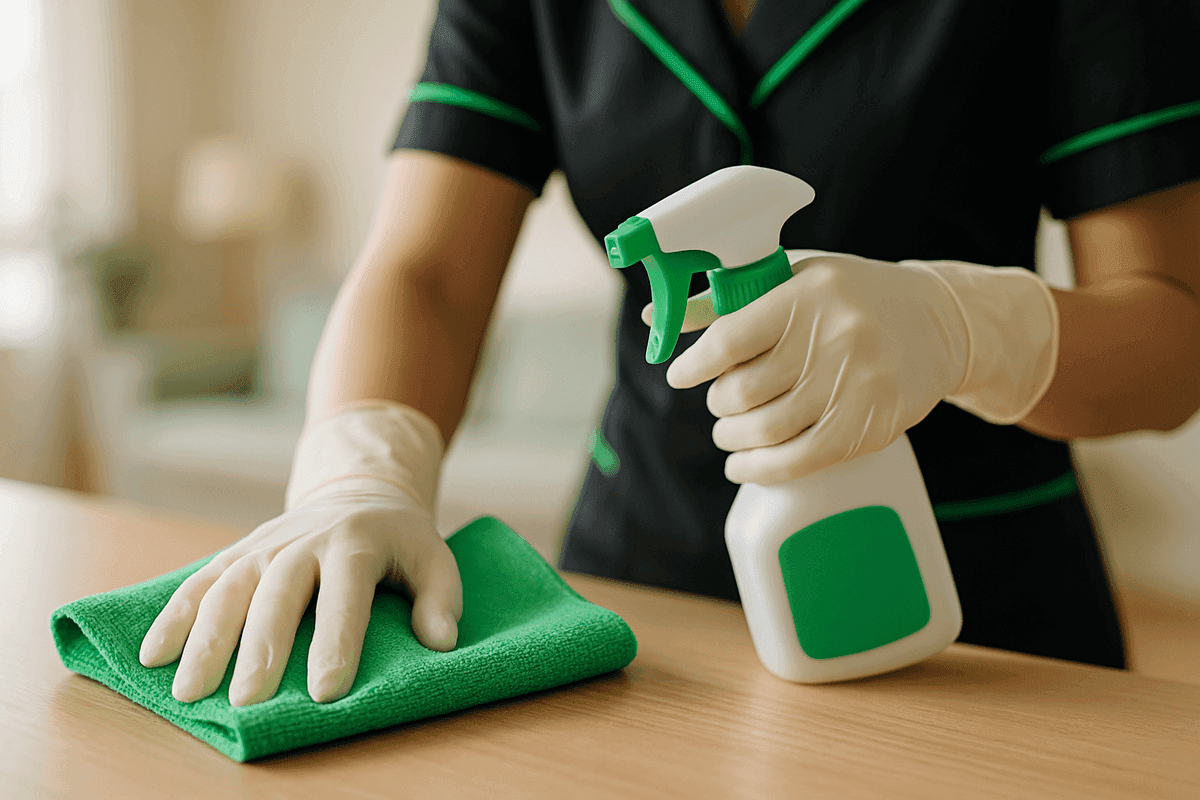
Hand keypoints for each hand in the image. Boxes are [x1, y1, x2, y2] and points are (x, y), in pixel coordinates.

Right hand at [138, 402, 460, 706]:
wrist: (358, 493)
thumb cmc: (399, 543)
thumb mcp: (434, 558)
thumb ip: (441, 598)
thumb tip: (441, 642)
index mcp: (355, 543)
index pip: (344, 596)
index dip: (336, 643)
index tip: (326, 691)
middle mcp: (303, 541)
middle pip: (278, 594)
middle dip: (260, 648)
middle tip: (248, 701)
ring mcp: (263, 546)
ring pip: (228, 589)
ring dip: (204, 640)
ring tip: (190, 691)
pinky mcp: (236, 553)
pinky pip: (198, 582)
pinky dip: (174, 617)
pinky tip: (154, 656)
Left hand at [657, 250, 1056, 483]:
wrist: (938, 321)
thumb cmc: (850, 297)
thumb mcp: (792, 279)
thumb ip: (725, 301)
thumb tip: (653, 321)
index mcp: (805, 293)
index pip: (728, 340)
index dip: (693, 366)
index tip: (680, 375)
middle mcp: (832, 336)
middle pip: (743, 392)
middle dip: (719, 404)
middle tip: (722, 403)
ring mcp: (855, 382)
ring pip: (766, 430)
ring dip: (734, 439)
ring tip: (731, 433)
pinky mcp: (872, 423)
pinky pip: (801, 460)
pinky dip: (761, 470)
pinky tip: (745, 466)